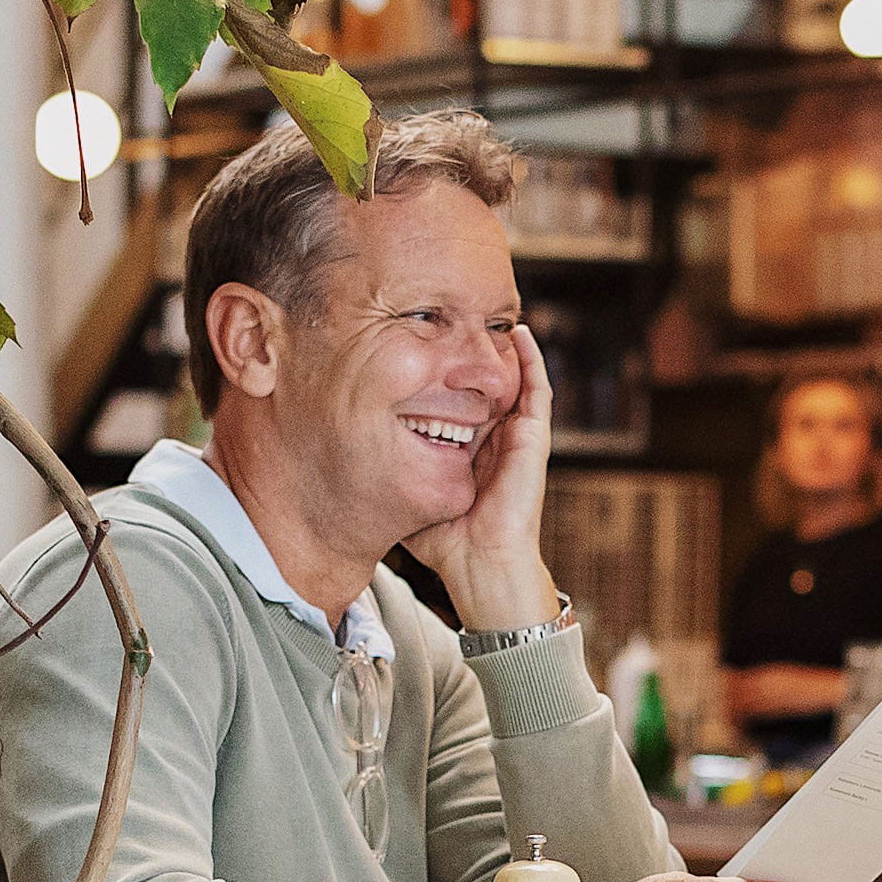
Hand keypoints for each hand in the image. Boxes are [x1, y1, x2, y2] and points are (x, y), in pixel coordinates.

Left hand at [407, 326, 562, 633]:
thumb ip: (387, 470)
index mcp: (470, 449)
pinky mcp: (534, 440)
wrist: (482, 567)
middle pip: (486, 382)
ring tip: (493, 314)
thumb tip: (343, 451)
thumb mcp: (406, 492)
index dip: (447, 371)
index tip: (425, 343)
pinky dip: (532, 361)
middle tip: (458, 315)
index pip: (459, 398)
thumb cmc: (447, 543)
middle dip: (475, 351)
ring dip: (505, 348)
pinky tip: (521, 334)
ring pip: (514, 379)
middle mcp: (495, 439)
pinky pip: (538, 390)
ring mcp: (518, 438)